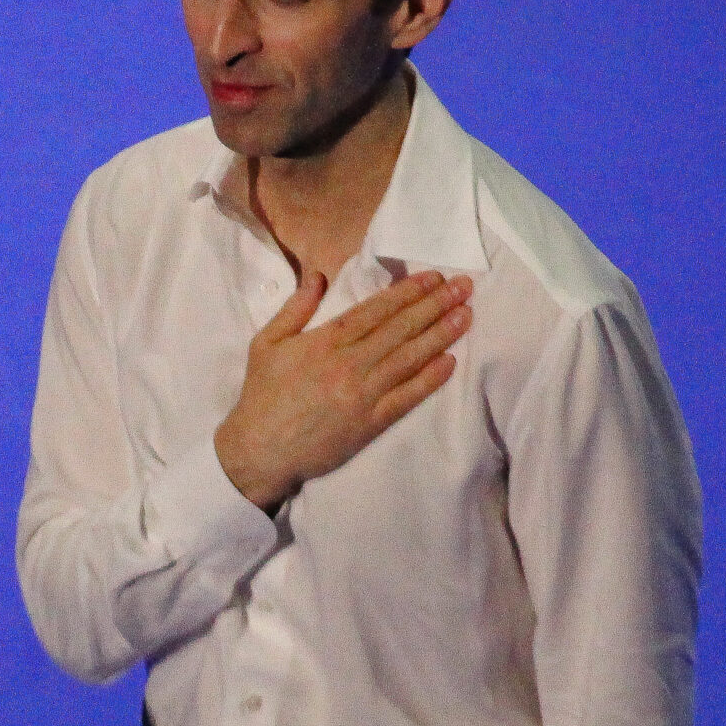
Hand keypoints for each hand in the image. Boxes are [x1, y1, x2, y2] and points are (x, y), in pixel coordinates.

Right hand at [212, 269, 473, 509]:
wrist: (259, 450)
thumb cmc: (261, 395)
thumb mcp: (266, 343)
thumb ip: (295, 308)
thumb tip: (318, 276)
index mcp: (325, 341)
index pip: (376, 309)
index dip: (408, 291)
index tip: (433, 277)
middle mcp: (349, 363)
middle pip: (400, 328)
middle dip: (435, 304)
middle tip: (465, 286)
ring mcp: (363, 394)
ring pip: (410, 357)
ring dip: (441, 334)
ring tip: (466, 314)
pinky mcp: (370, 423)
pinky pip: (407, 396)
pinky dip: (430, 379)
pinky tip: (450, 361)